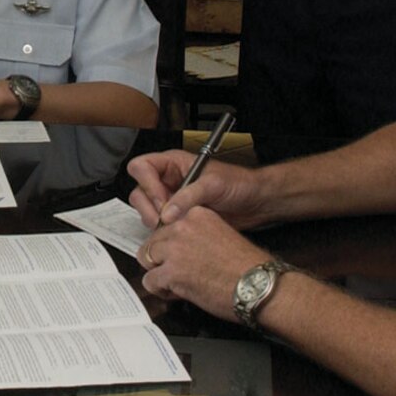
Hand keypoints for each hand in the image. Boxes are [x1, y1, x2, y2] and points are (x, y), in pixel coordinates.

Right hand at [126, 148, 265, 227]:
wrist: (255, 203)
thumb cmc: (238, 184)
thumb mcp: (213, 185)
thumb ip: (188, 197)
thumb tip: (167, 213)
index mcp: (173, 163)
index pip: (142, 166)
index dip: (147, 184)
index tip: (163, 200)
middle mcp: (168, 180)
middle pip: (139, 190)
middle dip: (149, 207)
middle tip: (164, 220)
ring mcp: (171, 199)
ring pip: (146, 209)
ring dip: (155, 220)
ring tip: (174, 227)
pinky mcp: (177, 216)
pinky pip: (160, 224)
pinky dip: (164, 231)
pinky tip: (178, 233)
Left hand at [135, 204, 269, 314]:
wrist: (258, 285)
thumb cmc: (247, 267)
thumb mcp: (220, 235)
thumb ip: (196, 235)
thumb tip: (178, 248)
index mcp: (196, 214)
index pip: (167, 225)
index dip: (171, 244)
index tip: (180, 255)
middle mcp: (182, 226)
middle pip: (153, 242)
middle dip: (161, 259)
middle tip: (178, 272)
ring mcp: (175, 249)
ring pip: (146, 258)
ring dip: (158, 272)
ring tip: (176, 283)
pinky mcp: (172, 272)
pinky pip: (150, 281)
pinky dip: (159, 290)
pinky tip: (176, 292)